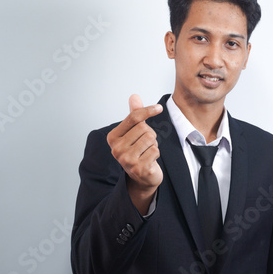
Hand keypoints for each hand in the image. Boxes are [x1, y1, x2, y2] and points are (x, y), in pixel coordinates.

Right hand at [106, 94, 162, 213]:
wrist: (142, 177)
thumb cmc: (138, 151)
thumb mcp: (134, 132)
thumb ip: (134, 115)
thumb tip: (134, 96)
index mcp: (113, 138)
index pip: (133, 118)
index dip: (148, 110)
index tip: (159, 108)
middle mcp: (116, 149)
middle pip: (144, 128)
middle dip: (150, 134)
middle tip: (145, 145)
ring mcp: (127, 160)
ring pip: (151, 138)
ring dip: (154, 144)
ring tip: (147, 152)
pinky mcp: (139, 168)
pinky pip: (155, 150)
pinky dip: (156, 154)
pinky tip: (150, 160)